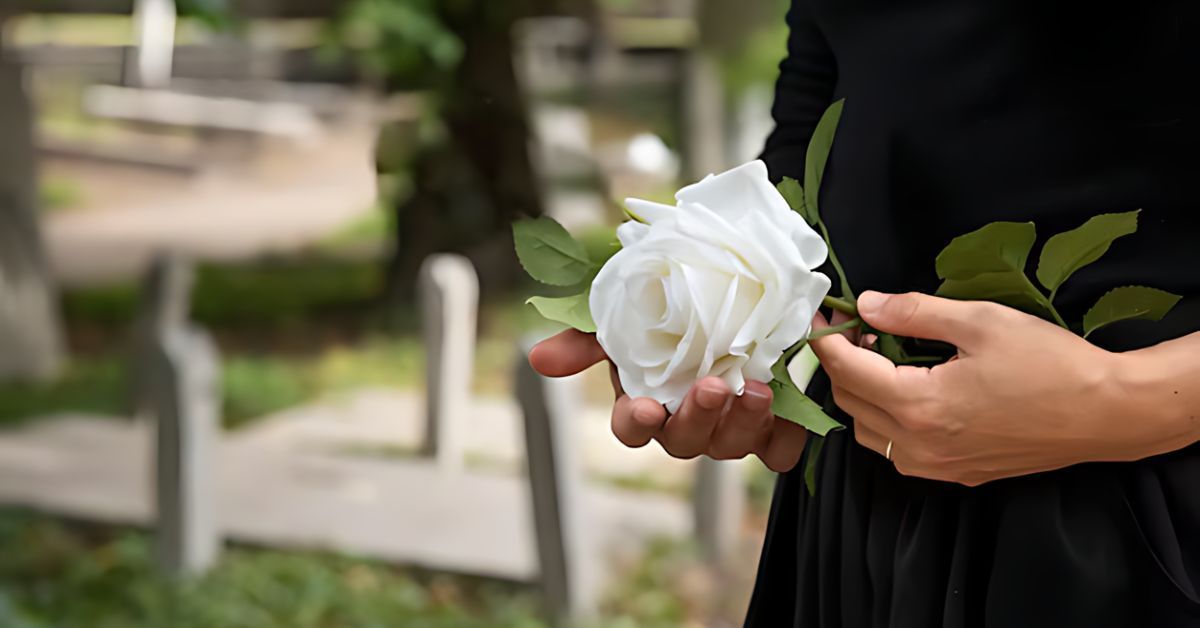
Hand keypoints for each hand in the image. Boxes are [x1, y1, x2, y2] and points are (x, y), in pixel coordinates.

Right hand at [528, 329, 807, 471]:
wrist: (735, 284)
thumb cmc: (671, 302)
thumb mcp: (625, 310)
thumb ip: (585, 335)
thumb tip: (538, 359)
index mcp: (644, 400)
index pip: (631, 428)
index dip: (637, 422)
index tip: (645, 406)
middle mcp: (684, 420)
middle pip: (683, 442)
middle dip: (698, 418)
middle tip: (712, 386)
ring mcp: (727, 426)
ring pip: (731, 448)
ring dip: (742, 424)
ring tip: (758, 390)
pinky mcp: (770, 424)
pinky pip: (779, 450)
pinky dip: (785, 435)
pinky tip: (788, 407)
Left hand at [809, 291, 1147, 485]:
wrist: (1106, 414)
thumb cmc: (1049, 364)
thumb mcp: (979, 321)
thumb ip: (914, 312)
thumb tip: (865, 304)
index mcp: (918, 405)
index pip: (846, 371)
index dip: (827, 340)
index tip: (822, 316)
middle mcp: (918, 445)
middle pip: (849, 402)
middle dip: (842, 364)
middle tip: (855, 329)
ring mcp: (936, 466)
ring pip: (868, 432)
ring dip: (861, 393)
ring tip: (882, 356)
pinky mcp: (956, 474)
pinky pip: (898, 450)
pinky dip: (886, 419)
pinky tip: (907, 390)